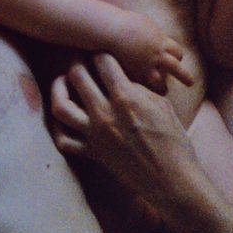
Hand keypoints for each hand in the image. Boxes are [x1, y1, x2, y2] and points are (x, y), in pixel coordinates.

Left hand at [51, 53, 197, 195]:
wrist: (172, 178)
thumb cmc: (173, 140)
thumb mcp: (161, 105)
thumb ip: (137, 88)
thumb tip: (122, 78)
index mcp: (126, 97)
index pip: (102, 60)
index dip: (102, 53)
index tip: (103, 55)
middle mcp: (105, 113)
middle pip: (77, 75)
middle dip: (78, 63)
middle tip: (81, 61)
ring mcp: (95, 135)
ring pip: (60, 106)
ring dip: (59, 90)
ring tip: (65, 84)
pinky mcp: (92, 153)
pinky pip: (63, 140)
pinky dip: (58, 128)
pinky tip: (65, 118)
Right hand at [112, 13, 193, 92]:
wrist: (110, 31)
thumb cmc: (123, 23)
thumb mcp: (143, 23)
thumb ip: (151, 32)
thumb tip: (154, 33)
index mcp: (161, 42)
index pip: (177, 51)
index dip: (176, 55)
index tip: (176, 59)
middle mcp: (157, 56)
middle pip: (176, 68)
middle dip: (185, 76)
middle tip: (191, 83)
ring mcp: (145, 67)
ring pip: (160, 83)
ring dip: (162, 88)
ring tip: (163, 93)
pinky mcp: (133, 75)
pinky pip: (143, 87)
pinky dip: (144, 90)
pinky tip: (143, 94)